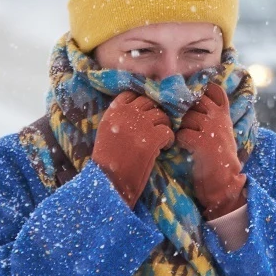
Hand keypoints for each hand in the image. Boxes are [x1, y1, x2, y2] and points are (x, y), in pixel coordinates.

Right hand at [92, 91, 174, 206]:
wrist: (108, 181)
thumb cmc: (106, 162)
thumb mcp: (107, 132)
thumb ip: (120, 118)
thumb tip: (139, 110)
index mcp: (114, 111)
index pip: (132, 94)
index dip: (142, 103)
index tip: (146, 114)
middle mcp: (126, 114)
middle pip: (149, 102)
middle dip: (156, 114)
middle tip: (157, 127)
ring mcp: (140, 125)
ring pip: (162, 115)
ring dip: (164, 126)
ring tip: (161, 140)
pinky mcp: (152, 139)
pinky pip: (168, 131)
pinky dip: (169, 140)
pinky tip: (164, 149)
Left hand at [176, 83, 246, 219]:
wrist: (225, 182)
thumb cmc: (218, 157)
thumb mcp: (220, 131)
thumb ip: (209, 115)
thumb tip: (188, 102)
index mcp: (223, 114)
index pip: (213, 89)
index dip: (201, 90)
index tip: (193, 99)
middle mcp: (218, 118)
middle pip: (194, 101)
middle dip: (185, 111)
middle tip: (184, 125)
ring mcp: (211, 129)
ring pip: (185, 118)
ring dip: (180, 128)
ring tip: (186, 141)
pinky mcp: (203, 142)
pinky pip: (181, 134)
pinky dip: (178, 142)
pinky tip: (183, 149)